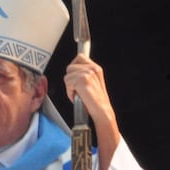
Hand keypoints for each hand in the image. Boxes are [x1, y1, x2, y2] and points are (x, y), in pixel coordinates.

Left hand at [64, 54, 119, 169]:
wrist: (102, 112)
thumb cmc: (95, 103)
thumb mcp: (92, 84)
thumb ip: (84, 75)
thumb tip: (72, 71)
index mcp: (96, 68)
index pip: (79, 57)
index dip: (74, 66)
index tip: (73, 76)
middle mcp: (92, 68)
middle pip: (70, 67)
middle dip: (70, 80)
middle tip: (78, 91)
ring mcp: (87, 73)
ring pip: (67, 75)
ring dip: (70, 87)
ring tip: (79, 95)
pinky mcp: (82, 80)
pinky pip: (67, 83)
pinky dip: (70, 92)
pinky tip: (78, 98)